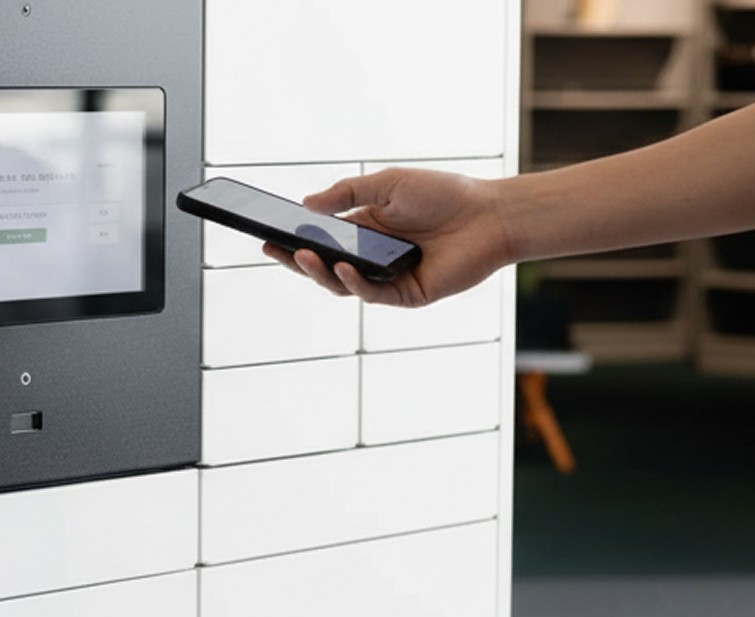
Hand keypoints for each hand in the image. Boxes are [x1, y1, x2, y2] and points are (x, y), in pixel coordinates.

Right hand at [265, 168, 513, 307]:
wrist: (488, 214)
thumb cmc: (443, 194)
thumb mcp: (387, 184)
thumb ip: (347, 193)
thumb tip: (305, 205)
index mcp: (365, 230)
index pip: (321, 241)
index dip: (293, 240)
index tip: (266, 234)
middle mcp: (372, 257)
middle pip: (324, 266)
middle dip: (296, 260)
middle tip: (272, 249)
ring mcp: (387, 278)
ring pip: (342, 284)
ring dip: (320, 272)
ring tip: (303, 255)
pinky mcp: (406, 295)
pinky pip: (372, 293)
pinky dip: (355, 282)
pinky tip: (345, 267)